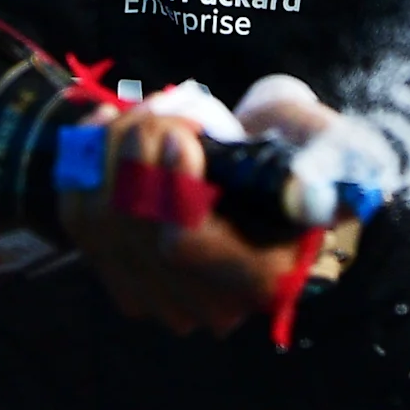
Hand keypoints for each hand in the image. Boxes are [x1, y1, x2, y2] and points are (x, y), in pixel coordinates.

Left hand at [57, 110, 317, 335]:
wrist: (274, 164)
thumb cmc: (307, 151)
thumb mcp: (331, 150)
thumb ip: (324, 166)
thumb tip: (306, 192)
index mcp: (262, 276)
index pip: (183, 244)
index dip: (171, 185)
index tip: (182, 132)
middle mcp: (207, 301)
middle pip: (133, 228)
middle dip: (137, 150)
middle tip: (161, 108)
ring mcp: (159, 292)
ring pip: (99, 218)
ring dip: (111, 150)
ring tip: (140, 113)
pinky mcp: (122, 267)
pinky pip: (78, 217)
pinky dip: (84, 163)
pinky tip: (107, 128)